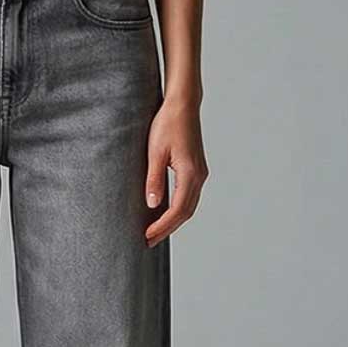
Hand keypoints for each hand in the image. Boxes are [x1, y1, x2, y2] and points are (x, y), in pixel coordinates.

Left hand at [144, 101, 207, 245]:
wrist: (183, 105)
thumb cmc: (167, 124)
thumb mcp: (155, 152)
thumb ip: (154, 179)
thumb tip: (153, 205)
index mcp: (190, 173)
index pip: (178, 209)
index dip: (162, 226)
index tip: (147, 236)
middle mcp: (199, 176)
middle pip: (186, 212)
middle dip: (167, 229)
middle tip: (148, 241)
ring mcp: (200, 173)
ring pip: (189, 206)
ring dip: (173, 221)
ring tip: (154, 232)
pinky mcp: (196, 169)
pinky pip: (189, 196)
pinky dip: (178, 209)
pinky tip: (164, 213)